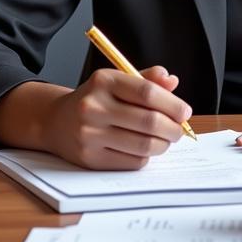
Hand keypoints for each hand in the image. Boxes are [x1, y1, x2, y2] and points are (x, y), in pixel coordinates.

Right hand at [40, 65, 191, 168]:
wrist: (56, 121)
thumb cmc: (97, 98)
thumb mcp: (117, 80)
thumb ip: (147, 79)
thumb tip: (172, 81)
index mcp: (104, 81)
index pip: (147, 92)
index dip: (172, 104)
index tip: (185, 112)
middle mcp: (94, 107)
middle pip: (148, 121)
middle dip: (173, 128)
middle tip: (179, 130)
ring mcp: (89, 135)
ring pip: (142, 145)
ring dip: (163, 145)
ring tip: (166, 140)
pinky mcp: (89, 159)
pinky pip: (131, 162)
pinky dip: (146, 157)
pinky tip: (146, 149)